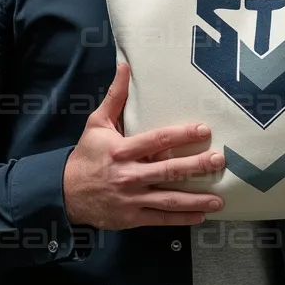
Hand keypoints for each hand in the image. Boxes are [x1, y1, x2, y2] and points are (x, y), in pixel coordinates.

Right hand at [63, 63, 225, 229]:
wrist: (66, 192)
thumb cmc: (87, 154)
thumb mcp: (96, 123)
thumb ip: (115, 96)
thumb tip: (125, 66)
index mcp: (121, 150)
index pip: (157, 140)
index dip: (182, 135)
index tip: (204, 130)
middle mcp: (129, 174)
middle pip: (168, 170)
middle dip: (196, 166)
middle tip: (219, 161)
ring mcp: (131, 198)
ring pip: (168, 198)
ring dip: (195, 200)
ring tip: (218, 200)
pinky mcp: (132, 217)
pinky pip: (160, 218)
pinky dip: (181, 218)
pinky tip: (200, 216)